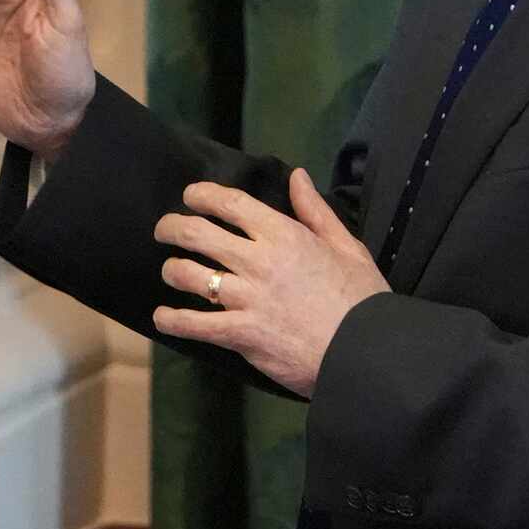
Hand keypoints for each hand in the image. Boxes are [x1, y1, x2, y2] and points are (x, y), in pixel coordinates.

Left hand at [153, 170, 388, 397]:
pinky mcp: (240, 334)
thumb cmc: (360, 299)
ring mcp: (246, 299)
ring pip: (188, 275)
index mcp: (284, 235)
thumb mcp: (347, 246)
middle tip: (163, 231)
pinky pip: (194, 324)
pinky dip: (172, 321)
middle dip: (171, 227)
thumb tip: (296, 176)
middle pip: (197, 233)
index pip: (230, 204)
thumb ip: (315, 211)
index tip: (189, 196)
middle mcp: (258, 261)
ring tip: (171, 272)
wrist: (365, 352)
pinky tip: (163, 318)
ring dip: (172, 270)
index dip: (202, 195)